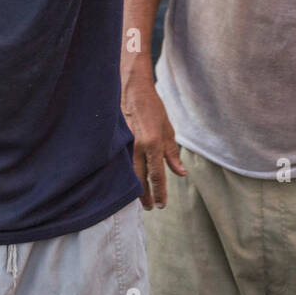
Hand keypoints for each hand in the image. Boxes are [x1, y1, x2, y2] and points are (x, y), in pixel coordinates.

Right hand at [124, 78, 186, 210]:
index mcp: (153, 143)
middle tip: (150, 207)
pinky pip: (119, 162)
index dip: (160, 193)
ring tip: (139, 198)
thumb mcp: (167, 129)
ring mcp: (124, 143)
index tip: (162, 205)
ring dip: (134, 187)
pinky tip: (125, 181)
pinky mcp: (115, 139)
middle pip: (140, 179)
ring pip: (128, 173)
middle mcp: (137, 145)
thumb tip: (180, 173)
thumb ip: (172, 153)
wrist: (132, 87)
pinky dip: (123, 174)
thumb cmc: (152, 107)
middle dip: (145, 196)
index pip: (157, 175)